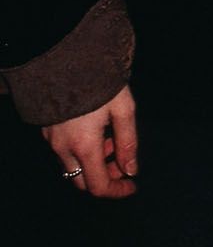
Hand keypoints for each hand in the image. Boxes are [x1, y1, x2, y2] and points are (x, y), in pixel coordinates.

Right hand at [42, 84, 137, 198]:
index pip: (98, 186)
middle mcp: (63, 148)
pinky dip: (81, 151)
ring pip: (72, 167)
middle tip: (122, 161)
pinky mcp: (46, 129)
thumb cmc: (98, 79)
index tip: (132, 185)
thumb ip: (128, 141)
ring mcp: (51, 139)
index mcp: (84, 146)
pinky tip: (95, 129)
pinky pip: (63, 152)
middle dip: (105, 177)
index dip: (117, 191)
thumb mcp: (123, 107)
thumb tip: (132, 169)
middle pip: (83, 182)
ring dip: (93, 163)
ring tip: (111, 138)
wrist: (65, 55)